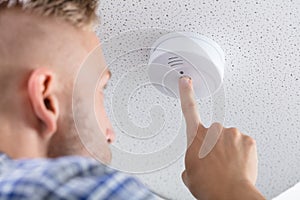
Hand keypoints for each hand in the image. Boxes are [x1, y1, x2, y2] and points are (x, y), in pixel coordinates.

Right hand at [178, 76, 264, 199]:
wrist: (230, 194)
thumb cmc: (209, 185)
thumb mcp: (189, 174)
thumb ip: (191, 161)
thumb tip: (195, 164)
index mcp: (196, 138)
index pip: (188, 109)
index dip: (186, 93)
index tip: (186, 81)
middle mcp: (213, 131)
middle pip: (213, 133)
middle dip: (214, 144)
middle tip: (216, 162)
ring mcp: (231, 134)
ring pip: (229, 138)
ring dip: (228, 149)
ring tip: (227, 166)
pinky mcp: (247, 140)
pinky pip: (243, 143)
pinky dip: (242, 152)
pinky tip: (238, 164)